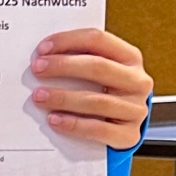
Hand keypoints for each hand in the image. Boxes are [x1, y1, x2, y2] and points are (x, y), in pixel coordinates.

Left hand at [29, 28, 151, 147]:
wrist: (125, 128)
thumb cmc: (108, 95)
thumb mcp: (103, 73)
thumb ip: (81, 61)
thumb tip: (45, 57)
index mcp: (130, 58)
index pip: (98, 40)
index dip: (68, 41)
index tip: (43, 49)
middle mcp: (137, 81)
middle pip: (98, 67)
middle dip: (63, 66)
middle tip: (37, 69)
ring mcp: (135, 109)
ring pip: (96, 101)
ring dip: (63, 98)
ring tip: (39, 97)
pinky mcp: (128, 135)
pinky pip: (97, 129)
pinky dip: (73, 124)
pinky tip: (54, 120)